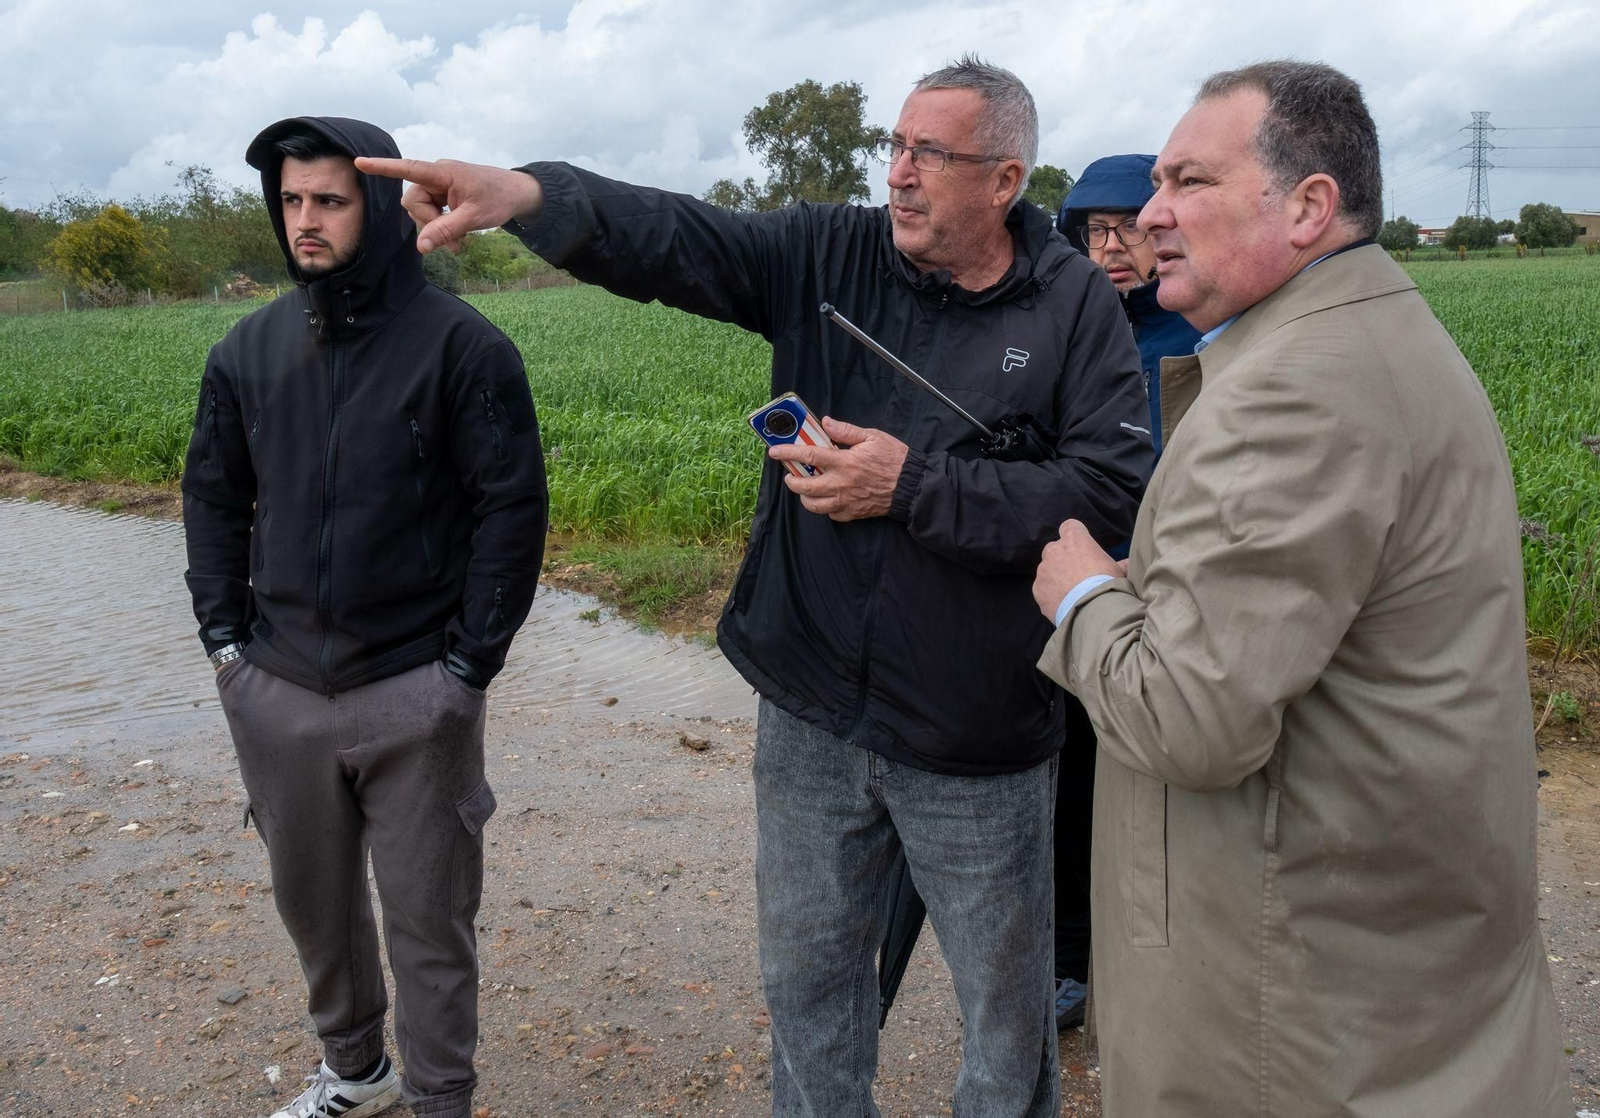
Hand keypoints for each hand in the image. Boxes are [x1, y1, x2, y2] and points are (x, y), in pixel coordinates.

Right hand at [353, 157, 543, 253]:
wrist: (518, 194)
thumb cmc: (499, 199)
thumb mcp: (473, 218)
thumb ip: (446, 231)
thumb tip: (421, 247)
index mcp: (444, 172)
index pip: (409, 168)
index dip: (383, 167)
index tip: (360, 162)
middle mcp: (438, 175)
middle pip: (414, 201)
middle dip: (428, 224)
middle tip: (452, 243)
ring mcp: (440, 186)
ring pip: (421, 210)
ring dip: (436, 229)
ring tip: (459, 244)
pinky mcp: (444, 195)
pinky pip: (432, 213)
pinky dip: (441, 227)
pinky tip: (457, 239)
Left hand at [769, 416, 908, 521]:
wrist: (911, 486)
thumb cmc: (894, 459)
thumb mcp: (872, 437)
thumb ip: (846, 431)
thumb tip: (825, 423)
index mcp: (844, 461)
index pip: (809, 455)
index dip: (788, 453)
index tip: (775, 451)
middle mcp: (841, 484)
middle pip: (804, 487)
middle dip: (792, 481)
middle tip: (791, 475)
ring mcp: (846, 501)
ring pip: (814, 505)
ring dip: (805, 497)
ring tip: (806, 488)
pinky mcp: (853, 513)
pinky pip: (830, 514)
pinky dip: (825, 507)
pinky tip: (827, 498)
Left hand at [1033, 520, 1121, 619]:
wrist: (1092, 610)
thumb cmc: (1107, 585)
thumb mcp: (1118, 572)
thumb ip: (1120, 564)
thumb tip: (1129, 564)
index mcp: (1075, 539)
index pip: (1070, 526)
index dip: (1075, 535)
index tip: (1081, 546)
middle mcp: (1055, 550)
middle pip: (1055, 548)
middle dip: (1063, 558)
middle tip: (1077, 574)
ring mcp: (1044, 569)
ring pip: (1047, 569)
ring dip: (1056, 577)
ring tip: (1072, 593)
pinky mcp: (1038, 588)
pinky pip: (1043, 588)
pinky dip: (1050, 594)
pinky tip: (1063, 603)